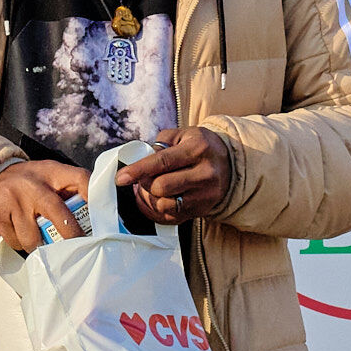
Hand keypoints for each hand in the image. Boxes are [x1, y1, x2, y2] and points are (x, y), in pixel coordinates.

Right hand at [0, 158, 91, 252]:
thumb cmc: (28, 184)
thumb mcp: (49, 177)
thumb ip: (69, 190)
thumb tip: (97, 218)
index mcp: (52, 172)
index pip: (80, 179)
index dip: (93, 196)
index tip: (101, 216)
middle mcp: (33, 184)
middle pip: (57, 212)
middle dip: (71, 234)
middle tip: (78, 247)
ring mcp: (13, 199)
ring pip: (33, 237)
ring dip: (38, 246)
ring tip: (40, 244)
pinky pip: (15, 241)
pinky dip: (19, 244)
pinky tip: (19, 234)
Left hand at [117, 126, 231, 224]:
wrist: (230, 165)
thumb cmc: (200, 147)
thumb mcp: (184, 134)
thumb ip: (161, 143)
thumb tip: (140, 160)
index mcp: (198, 149)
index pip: (162, 162)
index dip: (138, 170)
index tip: (121, 178)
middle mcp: (204, 174)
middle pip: (162, 187)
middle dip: (146, 183)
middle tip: (145, 177)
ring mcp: (205, 195)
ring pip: (165, 205)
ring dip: (151, 197)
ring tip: (153, 187)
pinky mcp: (202, 210)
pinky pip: (170, 216)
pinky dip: (158, 208)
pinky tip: (158, 198)